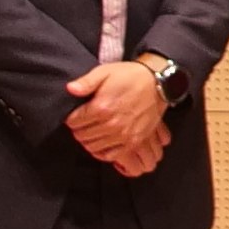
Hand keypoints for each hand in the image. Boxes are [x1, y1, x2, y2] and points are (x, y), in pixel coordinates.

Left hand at [64, 59, 170, 174]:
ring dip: (88, 140)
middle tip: (81, 124)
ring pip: (93, 147)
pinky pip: (110, 155)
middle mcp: (111, 124)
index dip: (71, 118)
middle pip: (82, 135)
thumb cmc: (130, 76)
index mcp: (101, 107)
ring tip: (90, 132)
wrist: (158, 84)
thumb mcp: (105, 72)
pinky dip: (101, 152)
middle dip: (78, 130)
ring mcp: (123, 135)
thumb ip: (86, 82)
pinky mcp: (133, 142)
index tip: (74, 115)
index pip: (74, 121)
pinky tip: (100, 143)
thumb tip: (70, 89)